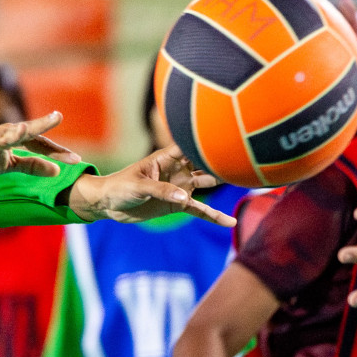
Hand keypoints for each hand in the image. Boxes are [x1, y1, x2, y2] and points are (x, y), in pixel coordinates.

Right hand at [0, 113, 81, 194]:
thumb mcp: (8, 165)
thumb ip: (32, 165)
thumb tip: (57, 170)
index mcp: (9, 138)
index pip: (37, 141)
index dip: (55, 150)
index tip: (76, 160)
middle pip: (21, 130)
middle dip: (38, 124)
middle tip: (56, 117)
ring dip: (11, 133)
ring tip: (24, 129)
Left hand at [65, 145, 232, 226]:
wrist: (109, 204)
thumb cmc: (119, 187)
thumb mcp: (138, 187)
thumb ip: (161, 191)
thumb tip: (185, 198)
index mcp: (166, 158)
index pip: (190, 145)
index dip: (206, 139)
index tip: (228, 134)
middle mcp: (177, 170)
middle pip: (204, 162)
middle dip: (221, 159)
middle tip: (246, 158)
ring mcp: (180, 187)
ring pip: (207, 183)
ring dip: (222, 181)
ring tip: (247, 180)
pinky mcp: (177, 204)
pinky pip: (199, 209)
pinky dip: (213, 216)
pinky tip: (229, 222)